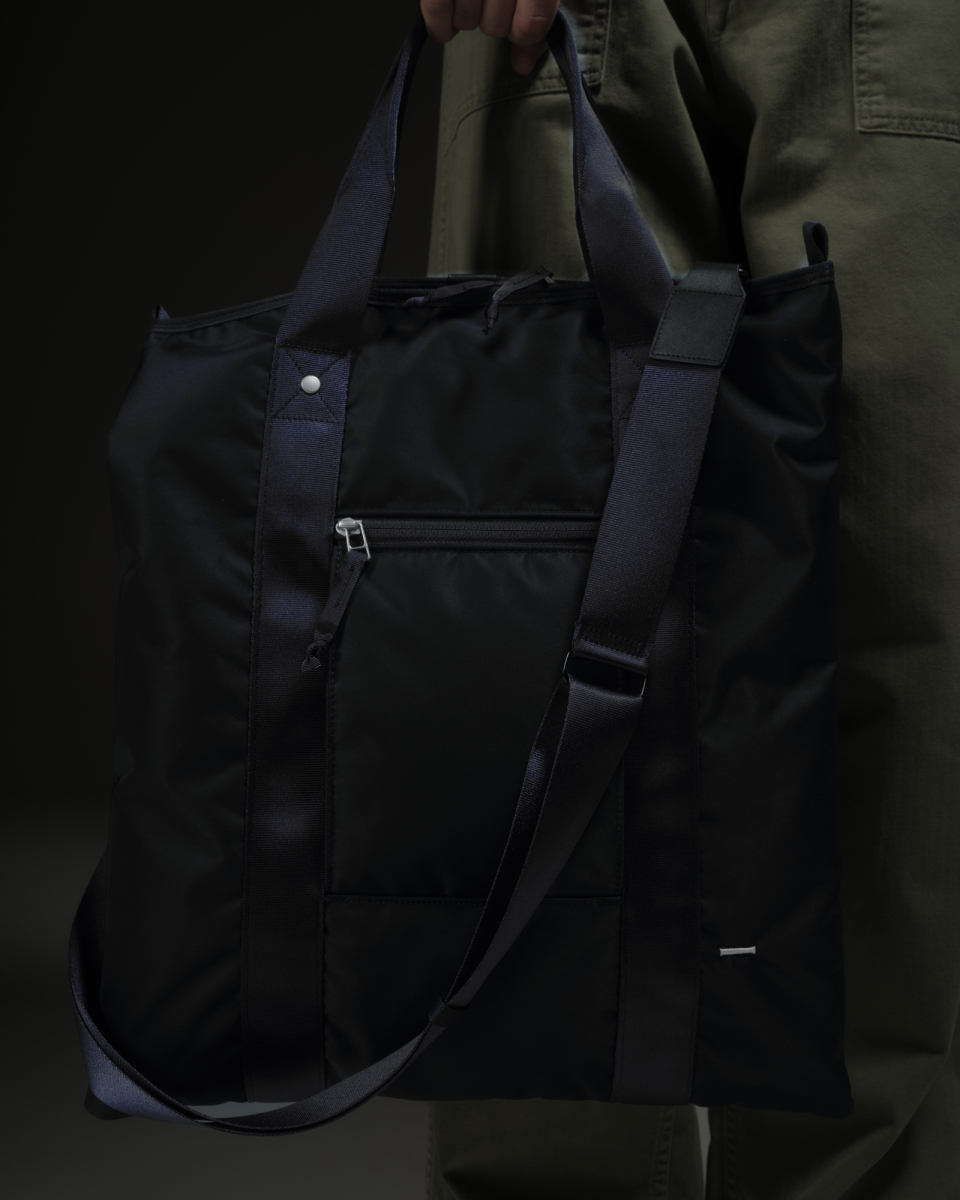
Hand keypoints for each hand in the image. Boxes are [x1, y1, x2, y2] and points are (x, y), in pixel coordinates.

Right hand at [421, 0, 559, 74]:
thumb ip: (538, 25)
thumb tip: (522, 65)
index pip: (532, 25)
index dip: (525, 32)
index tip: (520, 22)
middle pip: (496, 26)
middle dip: (496, 19)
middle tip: (494, 3)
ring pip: (468, 19)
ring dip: (470, 16)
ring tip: (473, 1)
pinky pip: (436, 6)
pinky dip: (439, 23)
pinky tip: (445, 30)